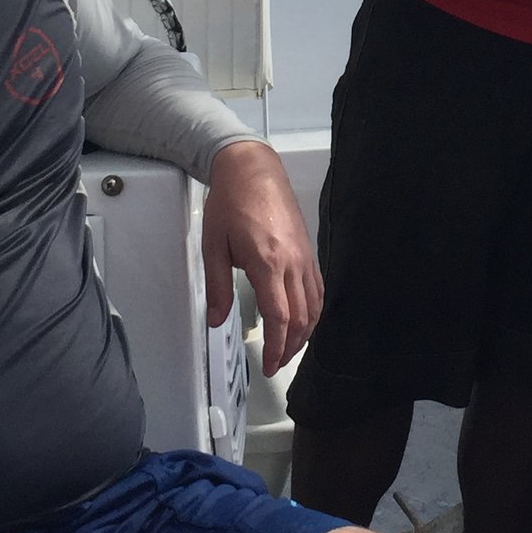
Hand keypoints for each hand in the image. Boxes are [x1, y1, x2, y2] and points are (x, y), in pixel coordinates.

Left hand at [201, 140, 321, 373]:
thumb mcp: (213, 245)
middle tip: (276, 363)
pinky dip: (313, 311)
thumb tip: (217, 319)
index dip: (276, 347)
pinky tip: (303, 319)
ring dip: (304, 333)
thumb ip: (217, 286)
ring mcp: (304, 256)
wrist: (253, 169)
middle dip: (290, 347)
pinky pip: (317, 288)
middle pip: (301, 317)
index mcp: (268, 262)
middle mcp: (292, 262)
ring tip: (288, 348)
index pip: (280, 317)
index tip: (269, 364)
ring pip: (314, 305)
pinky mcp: (307, 250)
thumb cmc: (231, 201)